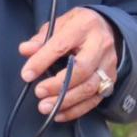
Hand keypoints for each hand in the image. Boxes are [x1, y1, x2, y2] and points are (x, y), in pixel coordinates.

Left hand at [18, 8, 118, 122]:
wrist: (106, 28)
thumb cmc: (78, 26)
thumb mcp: (59, 23)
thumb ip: (41, 38)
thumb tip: (25, 50)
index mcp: (84, 26)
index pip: (61, 45)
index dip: (42, 61)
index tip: (26, 74)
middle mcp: (100, 45)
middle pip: (81, 70)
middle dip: (58, 85)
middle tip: (39, 92)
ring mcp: (108, 64)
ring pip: (89, 88)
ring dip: (66, 101)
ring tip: (45, 106)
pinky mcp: (111, 80)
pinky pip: (94, 100)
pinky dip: (76, 110)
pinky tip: (59, 113)